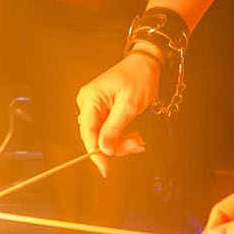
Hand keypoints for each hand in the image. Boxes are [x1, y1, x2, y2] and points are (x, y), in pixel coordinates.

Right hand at [76, 51, 156, 174]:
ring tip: (138, 138)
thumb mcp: (129, 105)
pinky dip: (121, 136)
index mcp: (90, 99)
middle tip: (137, 143)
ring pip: (103, 136)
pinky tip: (133, 133)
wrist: (145, 64)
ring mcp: (94, 106)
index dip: (95, 153)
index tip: (105, 169)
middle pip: (96, 137)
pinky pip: (107, 130)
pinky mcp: (102, 110)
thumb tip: (103, 149)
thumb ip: (114, 128)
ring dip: (121, 141)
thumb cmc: (138, 78)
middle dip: (117, 145)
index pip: (88, 133)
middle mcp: (88, 103)